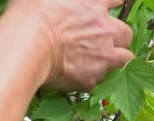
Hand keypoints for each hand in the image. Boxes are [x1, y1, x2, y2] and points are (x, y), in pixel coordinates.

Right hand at [9, 0, 133, 90]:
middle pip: (126, 34)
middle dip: (118, 39)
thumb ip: (66, 0)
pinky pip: (100, 80)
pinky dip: (91, 78)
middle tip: (103, 42)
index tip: (105, 13)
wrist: (27, 43)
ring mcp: (103, 55)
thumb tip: (64, 2)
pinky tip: (78, 76)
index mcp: (95, 4)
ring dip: (114, 60)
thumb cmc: (31, 15)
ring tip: (98, 62)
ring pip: (124, 59)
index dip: (112, 7)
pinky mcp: (92, 78)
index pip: (117, 1)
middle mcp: (105, 29)